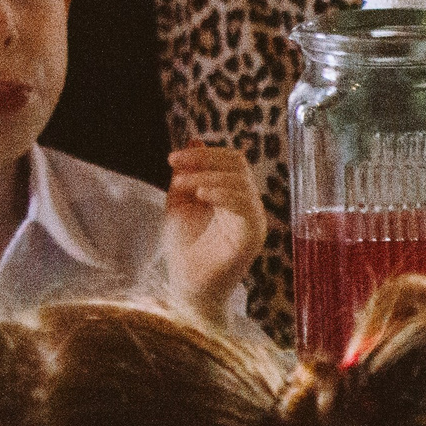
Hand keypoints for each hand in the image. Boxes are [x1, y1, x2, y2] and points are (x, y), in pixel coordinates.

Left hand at [158, 143, 263, 317]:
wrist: (187, 286)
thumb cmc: (184, 248)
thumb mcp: (180, 202)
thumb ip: (187, 174)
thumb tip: (193, 140)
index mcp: (234, 195)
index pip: (230, 161)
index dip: (203, 154)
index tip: (172, 159)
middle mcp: (248, 205)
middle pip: (238, 165)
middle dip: (204, 160)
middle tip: (175, 165)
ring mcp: (253, 220)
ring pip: (241, 181)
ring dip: (207, 177)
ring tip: (181, 186)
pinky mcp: (253, 236)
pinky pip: (246, 206)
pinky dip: (223, 195)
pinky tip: (201, 196)